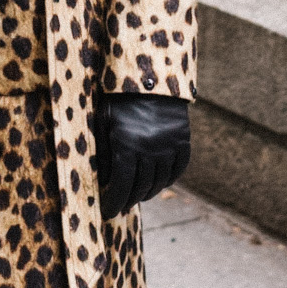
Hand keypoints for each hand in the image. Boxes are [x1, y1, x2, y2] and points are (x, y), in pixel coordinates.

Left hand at [97, 94, 190, 219]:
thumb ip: (104, 152)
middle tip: (122, 206)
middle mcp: (150, 149)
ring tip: (138, 196)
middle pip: (140, 187)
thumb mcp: (104, 121)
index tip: (109, 213)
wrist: (151, 75)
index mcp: (127, 145)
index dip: (114, 202)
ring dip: (148, 192)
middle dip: (129, 200)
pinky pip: (177, 169)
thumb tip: (104, 182)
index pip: (121, 186)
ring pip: (160, 181)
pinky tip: (159, 184)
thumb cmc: (119, 97)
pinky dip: (168, 180)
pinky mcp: (183, 140)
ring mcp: (169, 145)